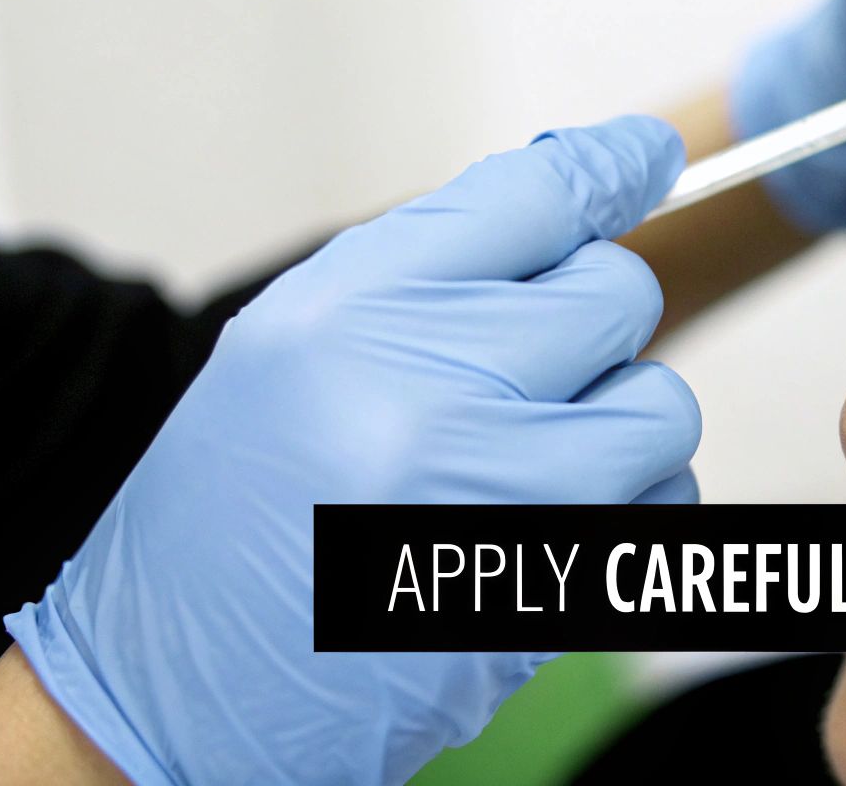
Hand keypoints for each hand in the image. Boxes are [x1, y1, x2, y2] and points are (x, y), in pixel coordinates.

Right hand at [5, 116, 699, 784]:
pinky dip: (626, 508)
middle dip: (586, 326)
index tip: (647, 154)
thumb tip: (583, 183)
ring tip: (520, 462)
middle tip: (514, 375)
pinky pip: (663, 508)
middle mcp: (429, 397)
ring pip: (661, 407)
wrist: (181, 692)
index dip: (606, 165)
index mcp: (348, 316)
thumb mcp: (289, 349)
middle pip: (617, 296)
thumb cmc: (231, 514)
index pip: (530, 197)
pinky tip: (535, 529)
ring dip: (617, 425)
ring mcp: (503, 506)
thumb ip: (429, 269)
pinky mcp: (554, 596)